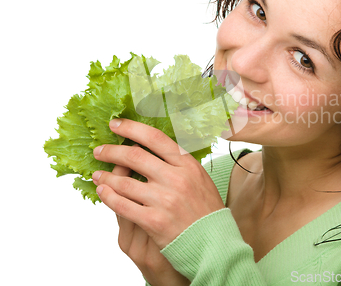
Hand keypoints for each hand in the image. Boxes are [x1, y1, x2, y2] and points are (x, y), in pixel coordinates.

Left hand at [92, 119, 225, 266]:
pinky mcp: (154, 222)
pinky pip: (122, 206)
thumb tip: (154, 146)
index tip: (115, 124)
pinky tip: (102, 192)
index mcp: (188, 165)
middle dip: (111, 151)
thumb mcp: (200, 178)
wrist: (214, 243)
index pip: (155, 138)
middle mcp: (176, 178)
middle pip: (135, 156)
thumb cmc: (206, 210)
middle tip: (99, 150)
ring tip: (97, 175)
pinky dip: (108, 197)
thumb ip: (179, 163)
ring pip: (124, 182)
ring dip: (106, 176)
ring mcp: (164, 200)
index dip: (132, 128)